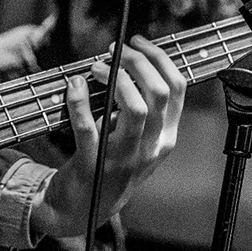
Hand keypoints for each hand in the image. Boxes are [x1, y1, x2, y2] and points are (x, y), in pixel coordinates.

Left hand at [32, 38, 186, 238]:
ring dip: (115, 78)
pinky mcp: (93, 165)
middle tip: (113, 50)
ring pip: (134, 108)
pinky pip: (88, 128)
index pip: (177, 89)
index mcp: (166, 137)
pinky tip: (74, 85)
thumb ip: (141, 106)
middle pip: (159, 93)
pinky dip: (79, 101)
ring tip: (96, 68)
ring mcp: (124, 158)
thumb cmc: (110, 163)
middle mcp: (151, 148)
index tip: (137, 42)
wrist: (82, 208)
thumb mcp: (138, 139)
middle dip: (137, 61)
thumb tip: (128, 59)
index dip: (159, 58)